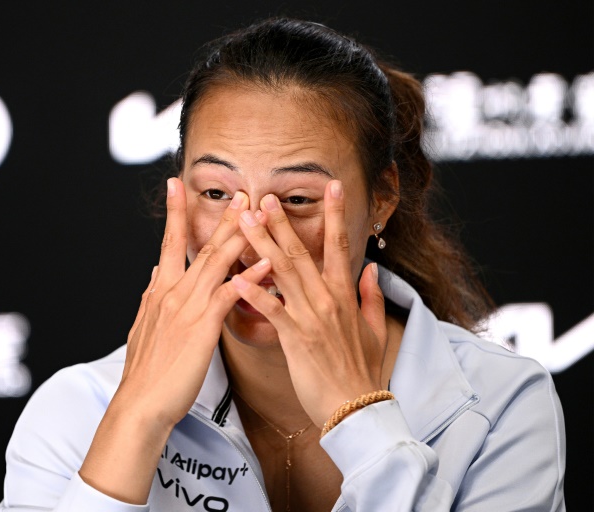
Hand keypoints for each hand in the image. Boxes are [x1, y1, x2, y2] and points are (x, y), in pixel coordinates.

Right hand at [119, 177, 270, 427]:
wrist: (140, 403)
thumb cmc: (146, 372)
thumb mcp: (142, 327)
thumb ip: (151, 296)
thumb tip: (156, 271)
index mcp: (159, 292)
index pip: (168, 243)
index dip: (174, 213)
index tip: (177, 186)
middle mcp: (172, 293)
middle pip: (200, 246)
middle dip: (221, 217)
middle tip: (240, 193)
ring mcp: (187, 307)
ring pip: (216, 263)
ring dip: (239, 235)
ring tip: (258, 214)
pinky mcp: (202, 327)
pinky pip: (229, 295)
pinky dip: (248, 276)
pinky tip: (265, 263)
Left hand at [230, 180, 388, 426]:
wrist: (356, 408)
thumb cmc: (362, 370)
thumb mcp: (375, 329)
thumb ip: (371, 296)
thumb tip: (370, 268)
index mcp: (345, 294)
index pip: (339, 246)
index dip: (334, 214)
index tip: (330, 186)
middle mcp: (328, 299)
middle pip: (302, 252)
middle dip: (281, 222)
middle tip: (263, 197)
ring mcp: (312, 317)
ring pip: (284, 272)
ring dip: (263, 244)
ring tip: (245, 221)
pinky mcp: (297, 339)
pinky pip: (274, 310)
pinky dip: (256, 293)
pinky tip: (237, 278)